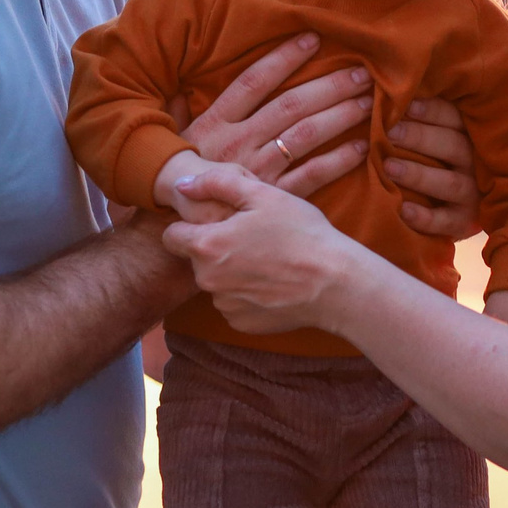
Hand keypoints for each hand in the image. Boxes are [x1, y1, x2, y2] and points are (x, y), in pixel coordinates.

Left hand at [161, 163, 361, 336]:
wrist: (335, 284)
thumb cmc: (301, 233)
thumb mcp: (262, 195)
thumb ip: (216, 185)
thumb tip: (182, 186)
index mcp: (207, 246)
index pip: (172, 236)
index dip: (189, 225)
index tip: (214, 222)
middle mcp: (207, 281)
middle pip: (197, 259)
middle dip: (216, 248)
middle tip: (253, 237)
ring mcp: (224, 305)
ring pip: (217, 282)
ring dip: (232, 272)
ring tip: (268, 261)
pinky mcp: (241, 323)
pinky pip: (233, 304)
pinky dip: (247, 294)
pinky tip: (273, 283)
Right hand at [181, 34, 372, 199]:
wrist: (179, 230)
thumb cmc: (178, 181)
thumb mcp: (172, 141)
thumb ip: (177, 111)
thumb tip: (179, 85)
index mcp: (215, 124)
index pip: (252, 82)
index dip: (283, 59)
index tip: (313, 39)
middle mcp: (239, 143)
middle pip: (290, 106)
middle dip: (329, 85)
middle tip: (361, 71)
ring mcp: (259, 171)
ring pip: (306, 135)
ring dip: (340, 116)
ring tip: (368, 101)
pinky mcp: (275, 198)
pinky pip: (312, 176)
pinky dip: (338, 161)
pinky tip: (360, 148)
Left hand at [384, 97, 483, 238]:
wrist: (456, 208)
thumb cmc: (435, 159)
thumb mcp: (437, 134)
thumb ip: (419, 116)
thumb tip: (384, 89)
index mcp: (470, 135)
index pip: (455, 118)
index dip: (431, 110)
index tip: (404, 104)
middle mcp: (476, 163)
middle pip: (453, 146)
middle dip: (421, 137)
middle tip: (389, 131)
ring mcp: (472, 194)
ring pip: (449, 183)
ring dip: (418, 174)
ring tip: (389, 166)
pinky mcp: (464, 223)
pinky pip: (446, 222)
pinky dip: (425, 217)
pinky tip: (403, 210)